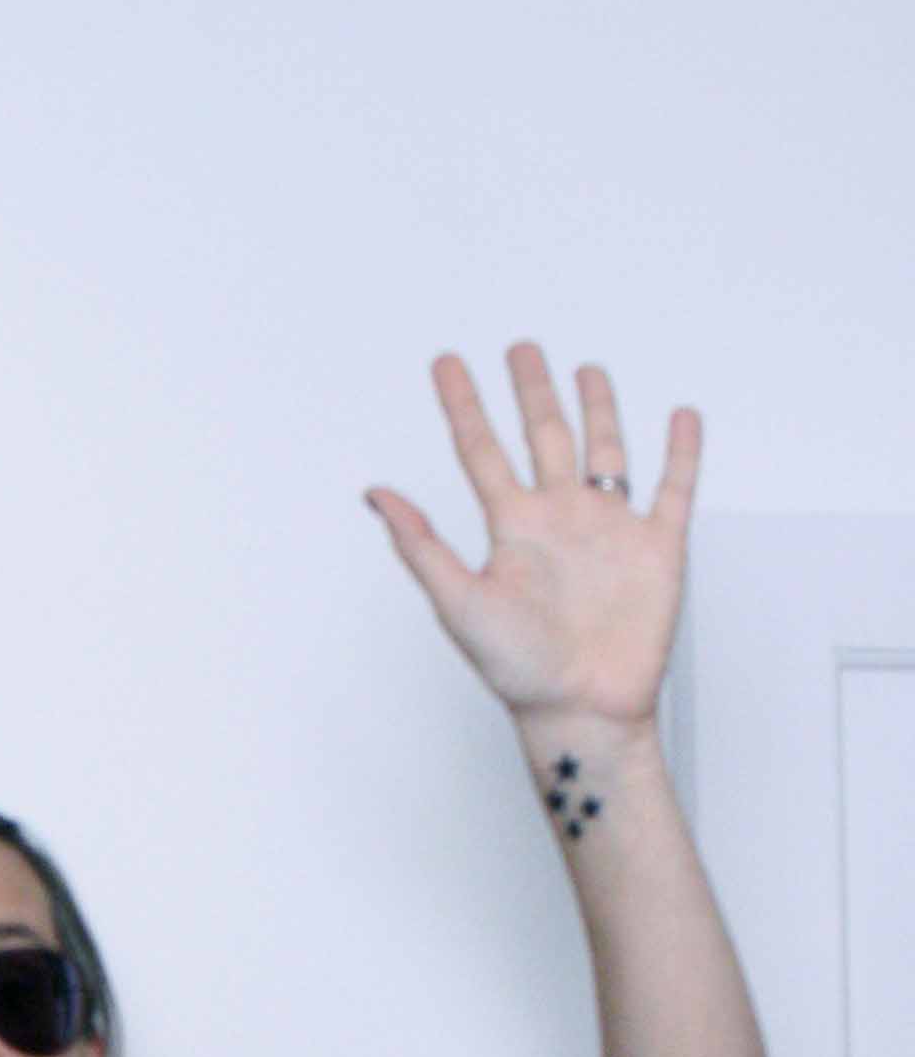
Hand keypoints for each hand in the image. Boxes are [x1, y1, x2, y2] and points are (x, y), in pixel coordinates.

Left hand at [367, 342, 699, 735]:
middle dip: (532, 391)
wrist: (582, 709)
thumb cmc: (518, 670)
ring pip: (604, 450)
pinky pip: (673, 488)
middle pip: (543, 436)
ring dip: (598, 409)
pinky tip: (681, 417)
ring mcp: (609, 529)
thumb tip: (376, 494)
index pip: (481, 452)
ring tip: (587, 370)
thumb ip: (422, 547)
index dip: (463, 406)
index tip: (445, 363)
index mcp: (512, 528)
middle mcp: (559, 519)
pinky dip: (681, 452)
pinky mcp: (657, 547)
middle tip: (521, 347)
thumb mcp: (459, 603)